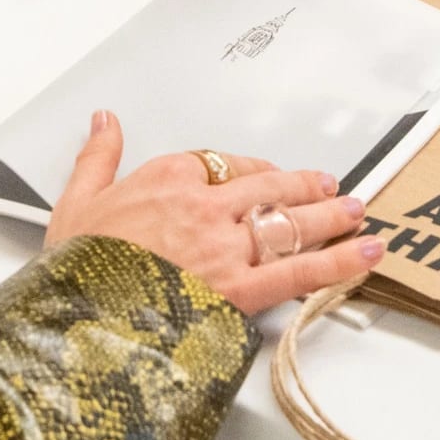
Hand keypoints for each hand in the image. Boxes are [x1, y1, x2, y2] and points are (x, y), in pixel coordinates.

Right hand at [46, 112, 382, 315]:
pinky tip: (362, 254)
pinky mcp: (242, 288)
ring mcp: (226, 247)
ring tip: (355, 213)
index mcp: (168, 178)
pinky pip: (300, 270)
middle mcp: (204, 207)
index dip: (253, 170)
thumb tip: (104, 122)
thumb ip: (97, 156)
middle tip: (328, 185)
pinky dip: (338, 262)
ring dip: (330, 216)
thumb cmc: (78, 266)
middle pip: (269, 187)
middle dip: (304, 186)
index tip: (264, 175)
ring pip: (291, 221)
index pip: (224, 163)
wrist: (77, 318)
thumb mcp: (76, 201)